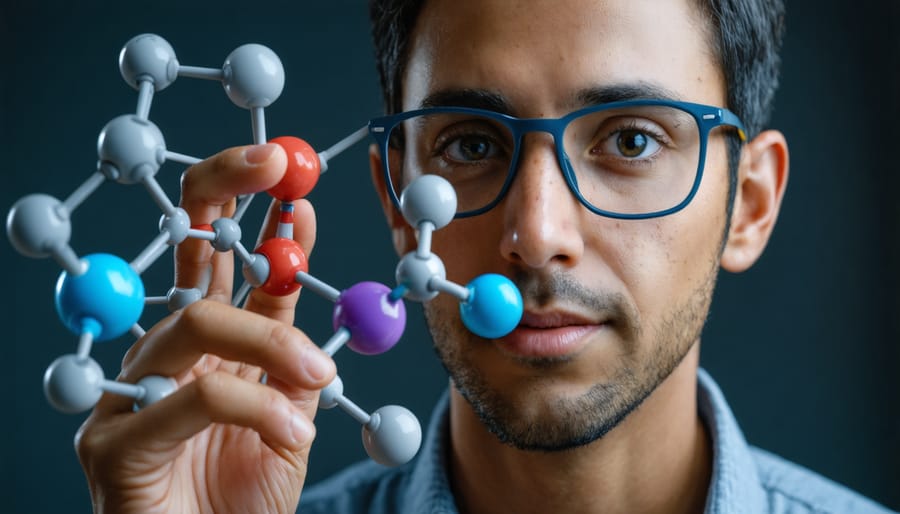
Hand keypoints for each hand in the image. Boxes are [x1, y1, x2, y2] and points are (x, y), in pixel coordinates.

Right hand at [74, 143, 336, 513]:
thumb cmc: (246, 490)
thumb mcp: (287, 399)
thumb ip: (287, 334)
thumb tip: (294, 253)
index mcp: (202, 340)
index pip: (214, 251)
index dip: (243, 202)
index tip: (289, 175)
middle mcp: (160, 353)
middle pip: (184, 253)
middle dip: (227, 195)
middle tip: (283, 174)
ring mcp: (127, 392)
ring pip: (196, 322)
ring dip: (274, 342)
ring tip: (320, 381)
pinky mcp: (113, 444)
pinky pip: (194, 396)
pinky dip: (257, 406)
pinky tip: (292, 434)